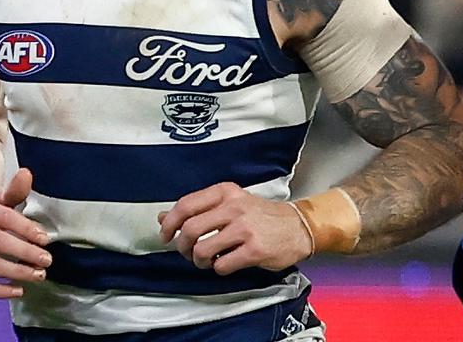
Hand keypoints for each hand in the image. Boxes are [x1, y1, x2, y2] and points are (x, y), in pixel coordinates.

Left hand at [158, 182, 312, 274]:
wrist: (298, 226)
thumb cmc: (261, 216)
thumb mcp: (231, 204)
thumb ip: (199, 209)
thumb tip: (164, 217)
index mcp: (225, 192)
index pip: (185, 205)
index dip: (170, 223)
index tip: (166, 235)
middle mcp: (234, 207)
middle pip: (189, 229)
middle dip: (182, 246)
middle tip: (188, 252)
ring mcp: (245, 228)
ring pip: (202, 250)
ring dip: (199, 261)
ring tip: (208, 260)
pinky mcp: (254, 249)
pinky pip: (221, 265)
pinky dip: (218, 269)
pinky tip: (226, 263)